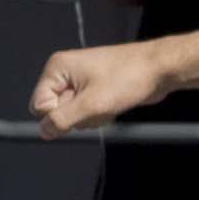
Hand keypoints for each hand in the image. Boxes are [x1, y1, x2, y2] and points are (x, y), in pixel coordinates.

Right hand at [32, 41, 184, 135]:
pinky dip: (101, 113)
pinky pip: (89, 112)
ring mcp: (80, 81)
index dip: (58, 115)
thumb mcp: (91, 104)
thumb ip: (62, 120)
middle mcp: (65, 73)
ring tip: (109, 102)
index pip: (39, 106)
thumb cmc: (128, 78)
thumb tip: (43, 131)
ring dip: (92, 117)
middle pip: (57, 111)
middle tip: (98, 105)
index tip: (80, 110)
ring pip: (74, 115)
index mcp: (58, 68)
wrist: (159, 69)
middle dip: (78, 116)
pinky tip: (114, 104)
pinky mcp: (94, 89)